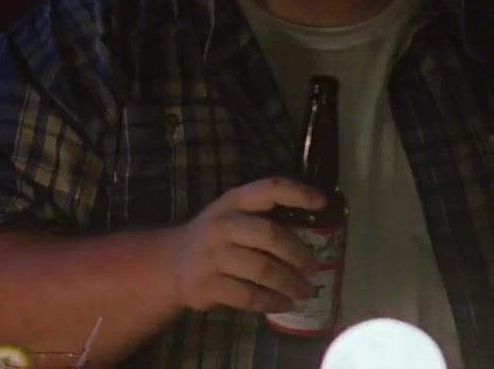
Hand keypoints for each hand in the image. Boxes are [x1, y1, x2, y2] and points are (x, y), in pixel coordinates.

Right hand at [166, 177, 325, 312]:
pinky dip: (271, 302)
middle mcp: (223, 225)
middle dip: (298, 253)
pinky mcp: (207, 286)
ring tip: (306, 291)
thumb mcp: (235, 214)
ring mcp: (212, 256)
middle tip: (314, 267)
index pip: (269, 188)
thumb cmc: (217, 236)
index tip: (322, 202)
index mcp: (234, 201)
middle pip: (270, 235)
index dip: (298, 193)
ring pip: (261, 270)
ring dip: (289, 283)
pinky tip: (285, 304)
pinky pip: (247, 295)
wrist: (170, 263)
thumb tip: (316, 224)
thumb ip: (266, 215)